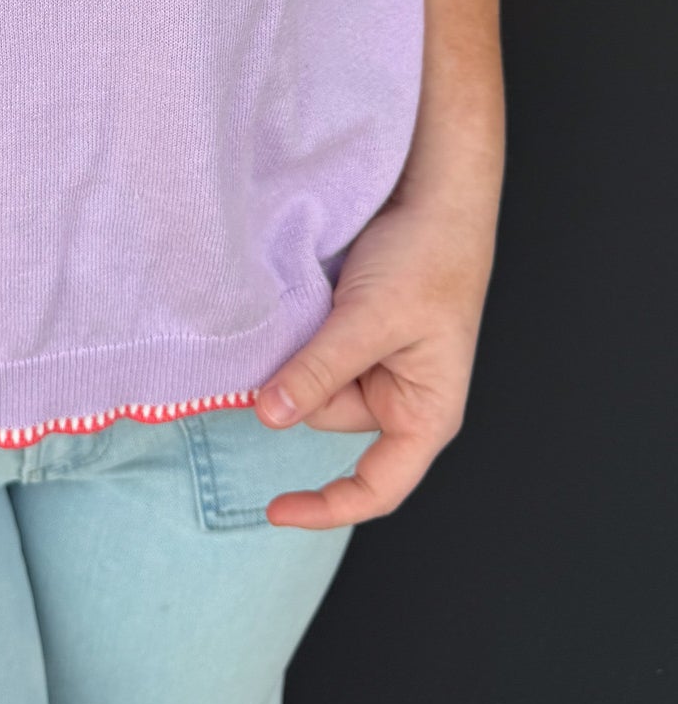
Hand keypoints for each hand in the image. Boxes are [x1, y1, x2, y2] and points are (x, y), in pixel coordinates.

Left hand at [255, 183, 498, 529]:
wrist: (433, 193)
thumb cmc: (429, 258)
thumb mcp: (370, 319)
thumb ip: (320, 370)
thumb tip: (269, 417)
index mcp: (426, 414)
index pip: (376, 488)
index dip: (326, 507)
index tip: (274, 510)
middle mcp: (399, 398)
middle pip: (326, 419)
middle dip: (306, 381)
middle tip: (312, 325)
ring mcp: (373, 366)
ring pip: (310, 382)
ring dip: (298, 350)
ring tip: (322, 300)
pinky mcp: (350, 335)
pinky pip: (308, 352)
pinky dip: (298, 334)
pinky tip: (310, 299)